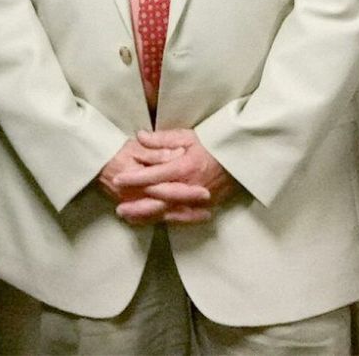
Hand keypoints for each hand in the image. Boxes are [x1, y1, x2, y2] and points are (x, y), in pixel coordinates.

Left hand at [110, 129, 234, 225]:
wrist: (240, 159)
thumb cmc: (213, 145)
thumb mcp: (188, 136)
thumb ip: (163, 138)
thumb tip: (140, 136)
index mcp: (185, 167)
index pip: (154, 175)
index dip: (134, 178)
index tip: (118, 179)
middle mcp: (190, 187)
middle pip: (158, 199)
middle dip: (137, 205)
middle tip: (119, 208)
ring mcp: (198, 201)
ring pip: (168, 212)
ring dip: (147, 216)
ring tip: (129, 217)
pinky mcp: (205, 208)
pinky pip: (182, 218)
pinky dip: (165, 221)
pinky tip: (152, 221)